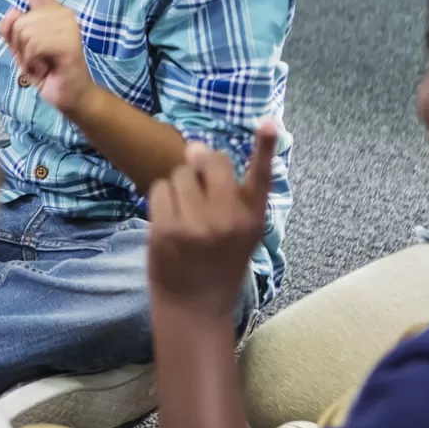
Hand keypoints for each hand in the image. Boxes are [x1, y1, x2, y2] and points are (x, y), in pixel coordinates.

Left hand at [0, 0, 93, 114]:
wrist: (69, 94)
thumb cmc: (45, 69)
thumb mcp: (19, 49)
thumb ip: (10, 29)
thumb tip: (12, 11)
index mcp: (49, 12)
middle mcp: (61, 12)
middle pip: (18, 21)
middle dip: (19, 46)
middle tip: (37, 59)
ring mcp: (67, 25)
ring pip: (24, 33)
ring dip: (27, 57)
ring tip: (43, 64)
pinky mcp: (69, 41)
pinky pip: (35, 45)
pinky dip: (34, 63)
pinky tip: (48, 68)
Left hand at [148, 122, 278, 319]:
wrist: (194, 306)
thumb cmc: (217, 264)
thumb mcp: (239, 233)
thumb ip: (226, 192)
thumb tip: (196, 146)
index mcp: (252, 219)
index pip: (261, 177)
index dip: (265, 147)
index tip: (269, 121)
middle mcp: (227, 220)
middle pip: (211, 161)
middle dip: (202, 166)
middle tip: (199, 190)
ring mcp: (196, 225)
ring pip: (180, 174)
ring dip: (179, 185)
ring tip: (185, 213)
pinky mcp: (166, 229)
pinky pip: (159, 190)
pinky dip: (161, 200)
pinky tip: (169, 221)